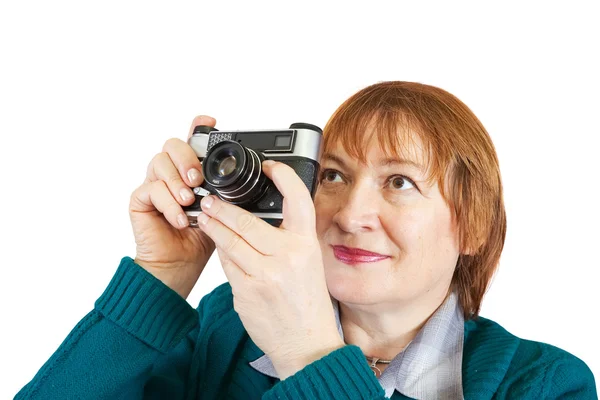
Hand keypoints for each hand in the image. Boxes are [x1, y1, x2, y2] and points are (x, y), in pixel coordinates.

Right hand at [129, 115, 216, 297]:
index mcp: (190, 172)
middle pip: (172, 144)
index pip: (192, 142)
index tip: (210, 123)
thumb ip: (224, 192)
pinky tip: (180, 219)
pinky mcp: (140, 200)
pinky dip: (169, 204)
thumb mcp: (220, 211)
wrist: (180, 265)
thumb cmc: (200, 238)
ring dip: (177, 181)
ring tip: (189, 201)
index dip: (198, 128)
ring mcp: (153, 184)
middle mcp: (170, 174)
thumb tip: (241, 178)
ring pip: (159, 162)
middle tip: (198, 179)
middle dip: (187, 158)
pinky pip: (151, 190)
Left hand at [196, 160, 343, 379]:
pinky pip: (227, 265)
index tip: (270, 166)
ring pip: (230, 242)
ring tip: (204, 217)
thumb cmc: (307, 302)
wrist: (306, 343)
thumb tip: (260, 216)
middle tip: (210, 200)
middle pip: (246, 222)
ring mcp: (264, 275)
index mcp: (306, 245)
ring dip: (213, 227)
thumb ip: (289, 239)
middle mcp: (287, 257)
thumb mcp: (309, 263)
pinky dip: (221, 254)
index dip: (283, 176)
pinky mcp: (245, 292)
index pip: (297, 200)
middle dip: (223, 208)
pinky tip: (218, 248)